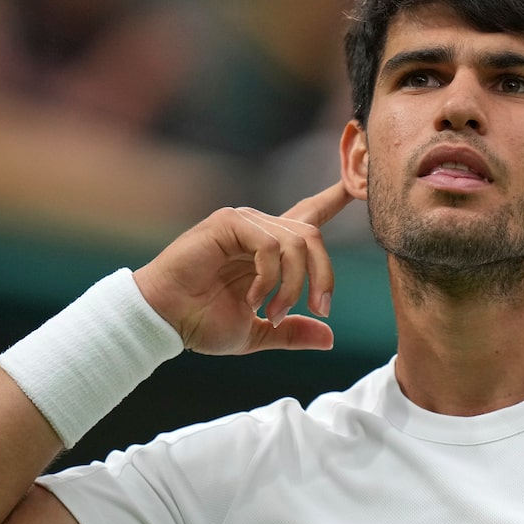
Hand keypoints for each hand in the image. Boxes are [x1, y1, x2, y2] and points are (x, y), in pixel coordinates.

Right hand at [133, 181, 353, 355]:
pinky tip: (253, 299)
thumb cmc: (201, 323)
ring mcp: (244, 223)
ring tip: (274, 312)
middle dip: (324, 276)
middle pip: (313, 236)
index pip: (309, 217)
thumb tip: (329, 338)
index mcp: (269, 250)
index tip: (358, 184)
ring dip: (294, 284)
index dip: (334, 198)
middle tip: (319, 310)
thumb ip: (292, 331)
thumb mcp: (259, 334)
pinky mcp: (228, 224)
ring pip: (297, 243)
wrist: (164, 322)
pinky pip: (269, 246)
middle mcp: (260, 230)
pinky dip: (269, 278)